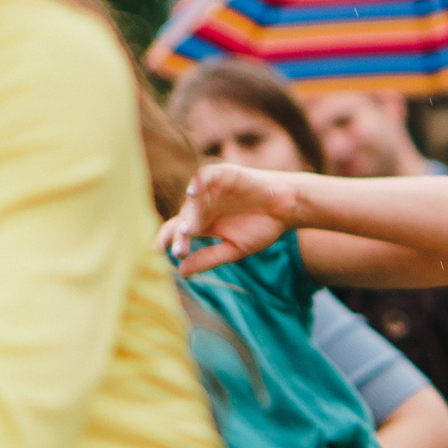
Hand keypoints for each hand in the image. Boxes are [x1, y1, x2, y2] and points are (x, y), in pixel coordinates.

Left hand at [157, 163, 301, 273]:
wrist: (288, 208)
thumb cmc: (262, 227)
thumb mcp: (233, 248)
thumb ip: (208, 258)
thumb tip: (181, 273)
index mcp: (203, 222)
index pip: (178, 230)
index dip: (168, 240)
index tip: (159, 254)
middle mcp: (203, 205)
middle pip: (183, 217)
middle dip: (180, 235)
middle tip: (180, 250)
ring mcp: (212, 189)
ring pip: (192, 200)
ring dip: (189, 214)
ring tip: (187, 230)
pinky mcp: (224, 174)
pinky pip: (205, 176)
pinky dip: (198, 183)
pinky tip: (193, 193)